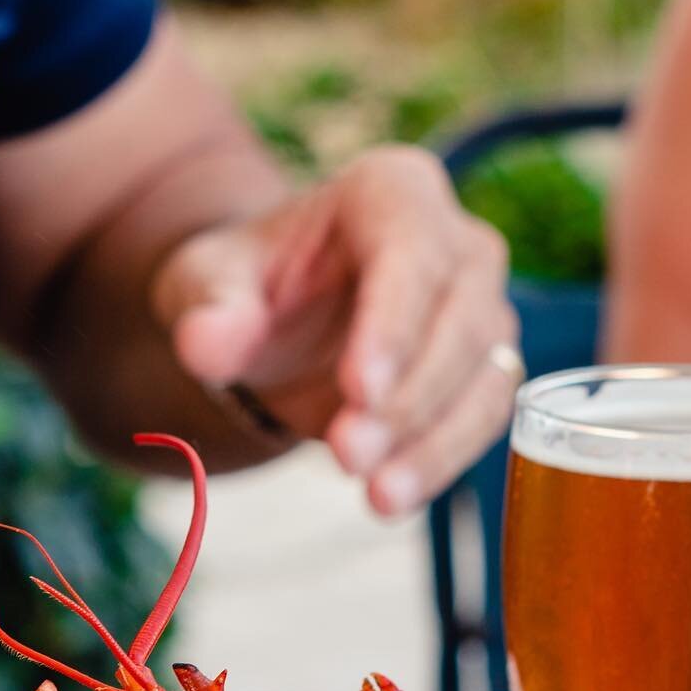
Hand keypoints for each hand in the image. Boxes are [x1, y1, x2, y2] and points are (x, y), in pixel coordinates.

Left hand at [152, 146, 518, 514]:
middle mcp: (457, 242)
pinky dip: (441, 463)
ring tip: (376, 496)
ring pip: (485, 377)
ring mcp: (481, 308)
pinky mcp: (484, 371)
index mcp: (393, 191)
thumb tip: (205, 344)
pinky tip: (392, 498)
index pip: (412, 253)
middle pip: (461, 320)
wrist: (272, 323)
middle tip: (349, 456)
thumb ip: (208, 307)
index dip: (393, 326)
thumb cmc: (245, 287)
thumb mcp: (206, 284)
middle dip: (409, 398)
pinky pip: (482, 421)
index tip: (359, 392)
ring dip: (433, 443)